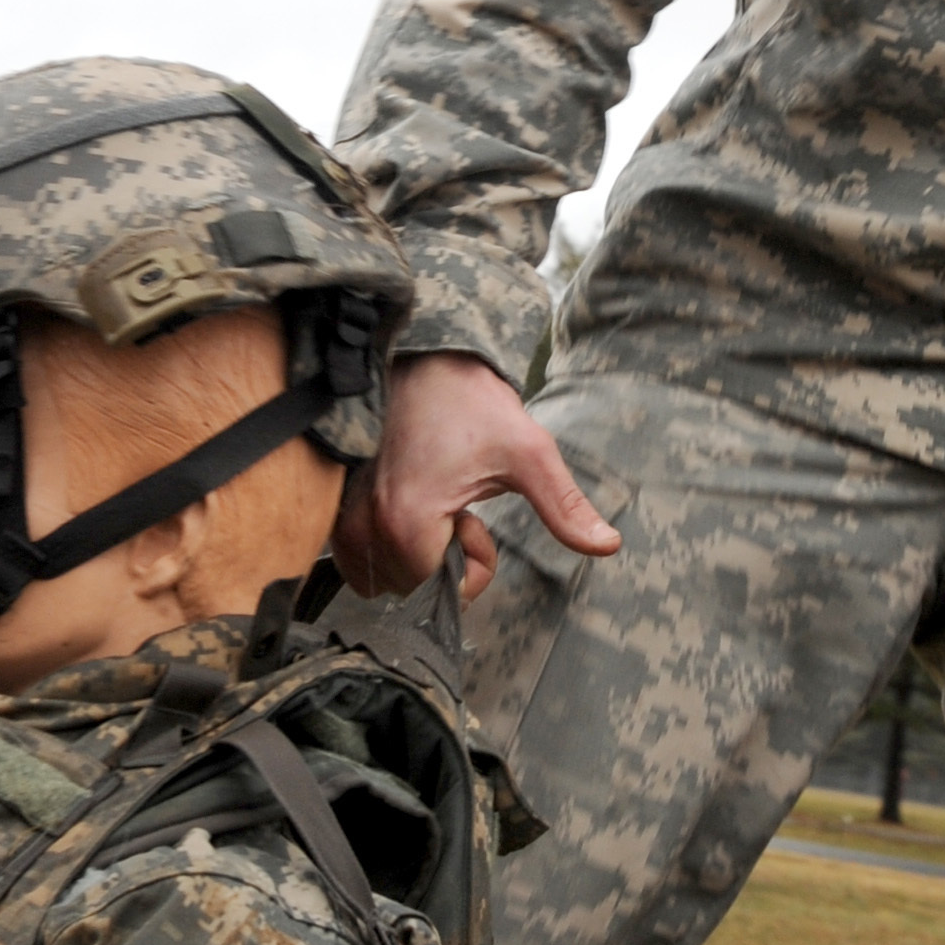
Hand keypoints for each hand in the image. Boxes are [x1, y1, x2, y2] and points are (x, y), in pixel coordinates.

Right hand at [333, 351, 622, 602]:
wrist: (424, 355)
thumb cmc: (471, 402)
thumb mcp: (528, 453)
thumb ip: (565, 507)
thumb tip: (609, 545)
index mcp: (410, 521)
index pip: (441, 589)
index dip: (472, 562)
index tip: (476, 517)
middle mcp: (366, 524)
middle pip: (410, 587)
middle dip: (439, 557)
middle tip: (453, 505)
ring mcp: (344, 513)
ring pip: (379, 575)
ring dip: (409, 552)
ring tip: (428, 500)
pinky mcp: (335, 501)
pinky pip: (353, 556)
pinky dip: (381, 543)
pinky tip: (403, 499)